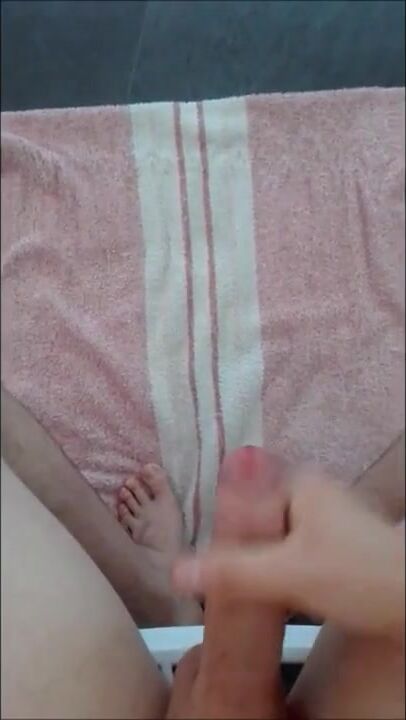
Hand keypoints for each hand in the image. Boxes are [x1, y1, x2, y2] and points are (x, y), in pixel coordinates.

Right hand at [173, 468, 404, 639]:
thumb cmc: (356, 576)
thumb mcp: (287, 574)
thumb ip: (232, 572)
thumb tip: (176, 571)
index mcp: (300, 481)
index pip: (243, 489)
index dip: (224, 520)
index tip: (211, 549)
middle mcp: (314, 490)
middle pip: (259, 513)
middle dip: (241, 542)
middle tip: (223, 571)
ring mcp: (327, 516)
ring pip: (276, 533)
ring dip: (260, 556)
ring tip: (247, 582)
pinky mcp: (337, 541)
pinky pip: (293, 547)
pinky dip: (280, 564)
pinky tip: (275, 588)